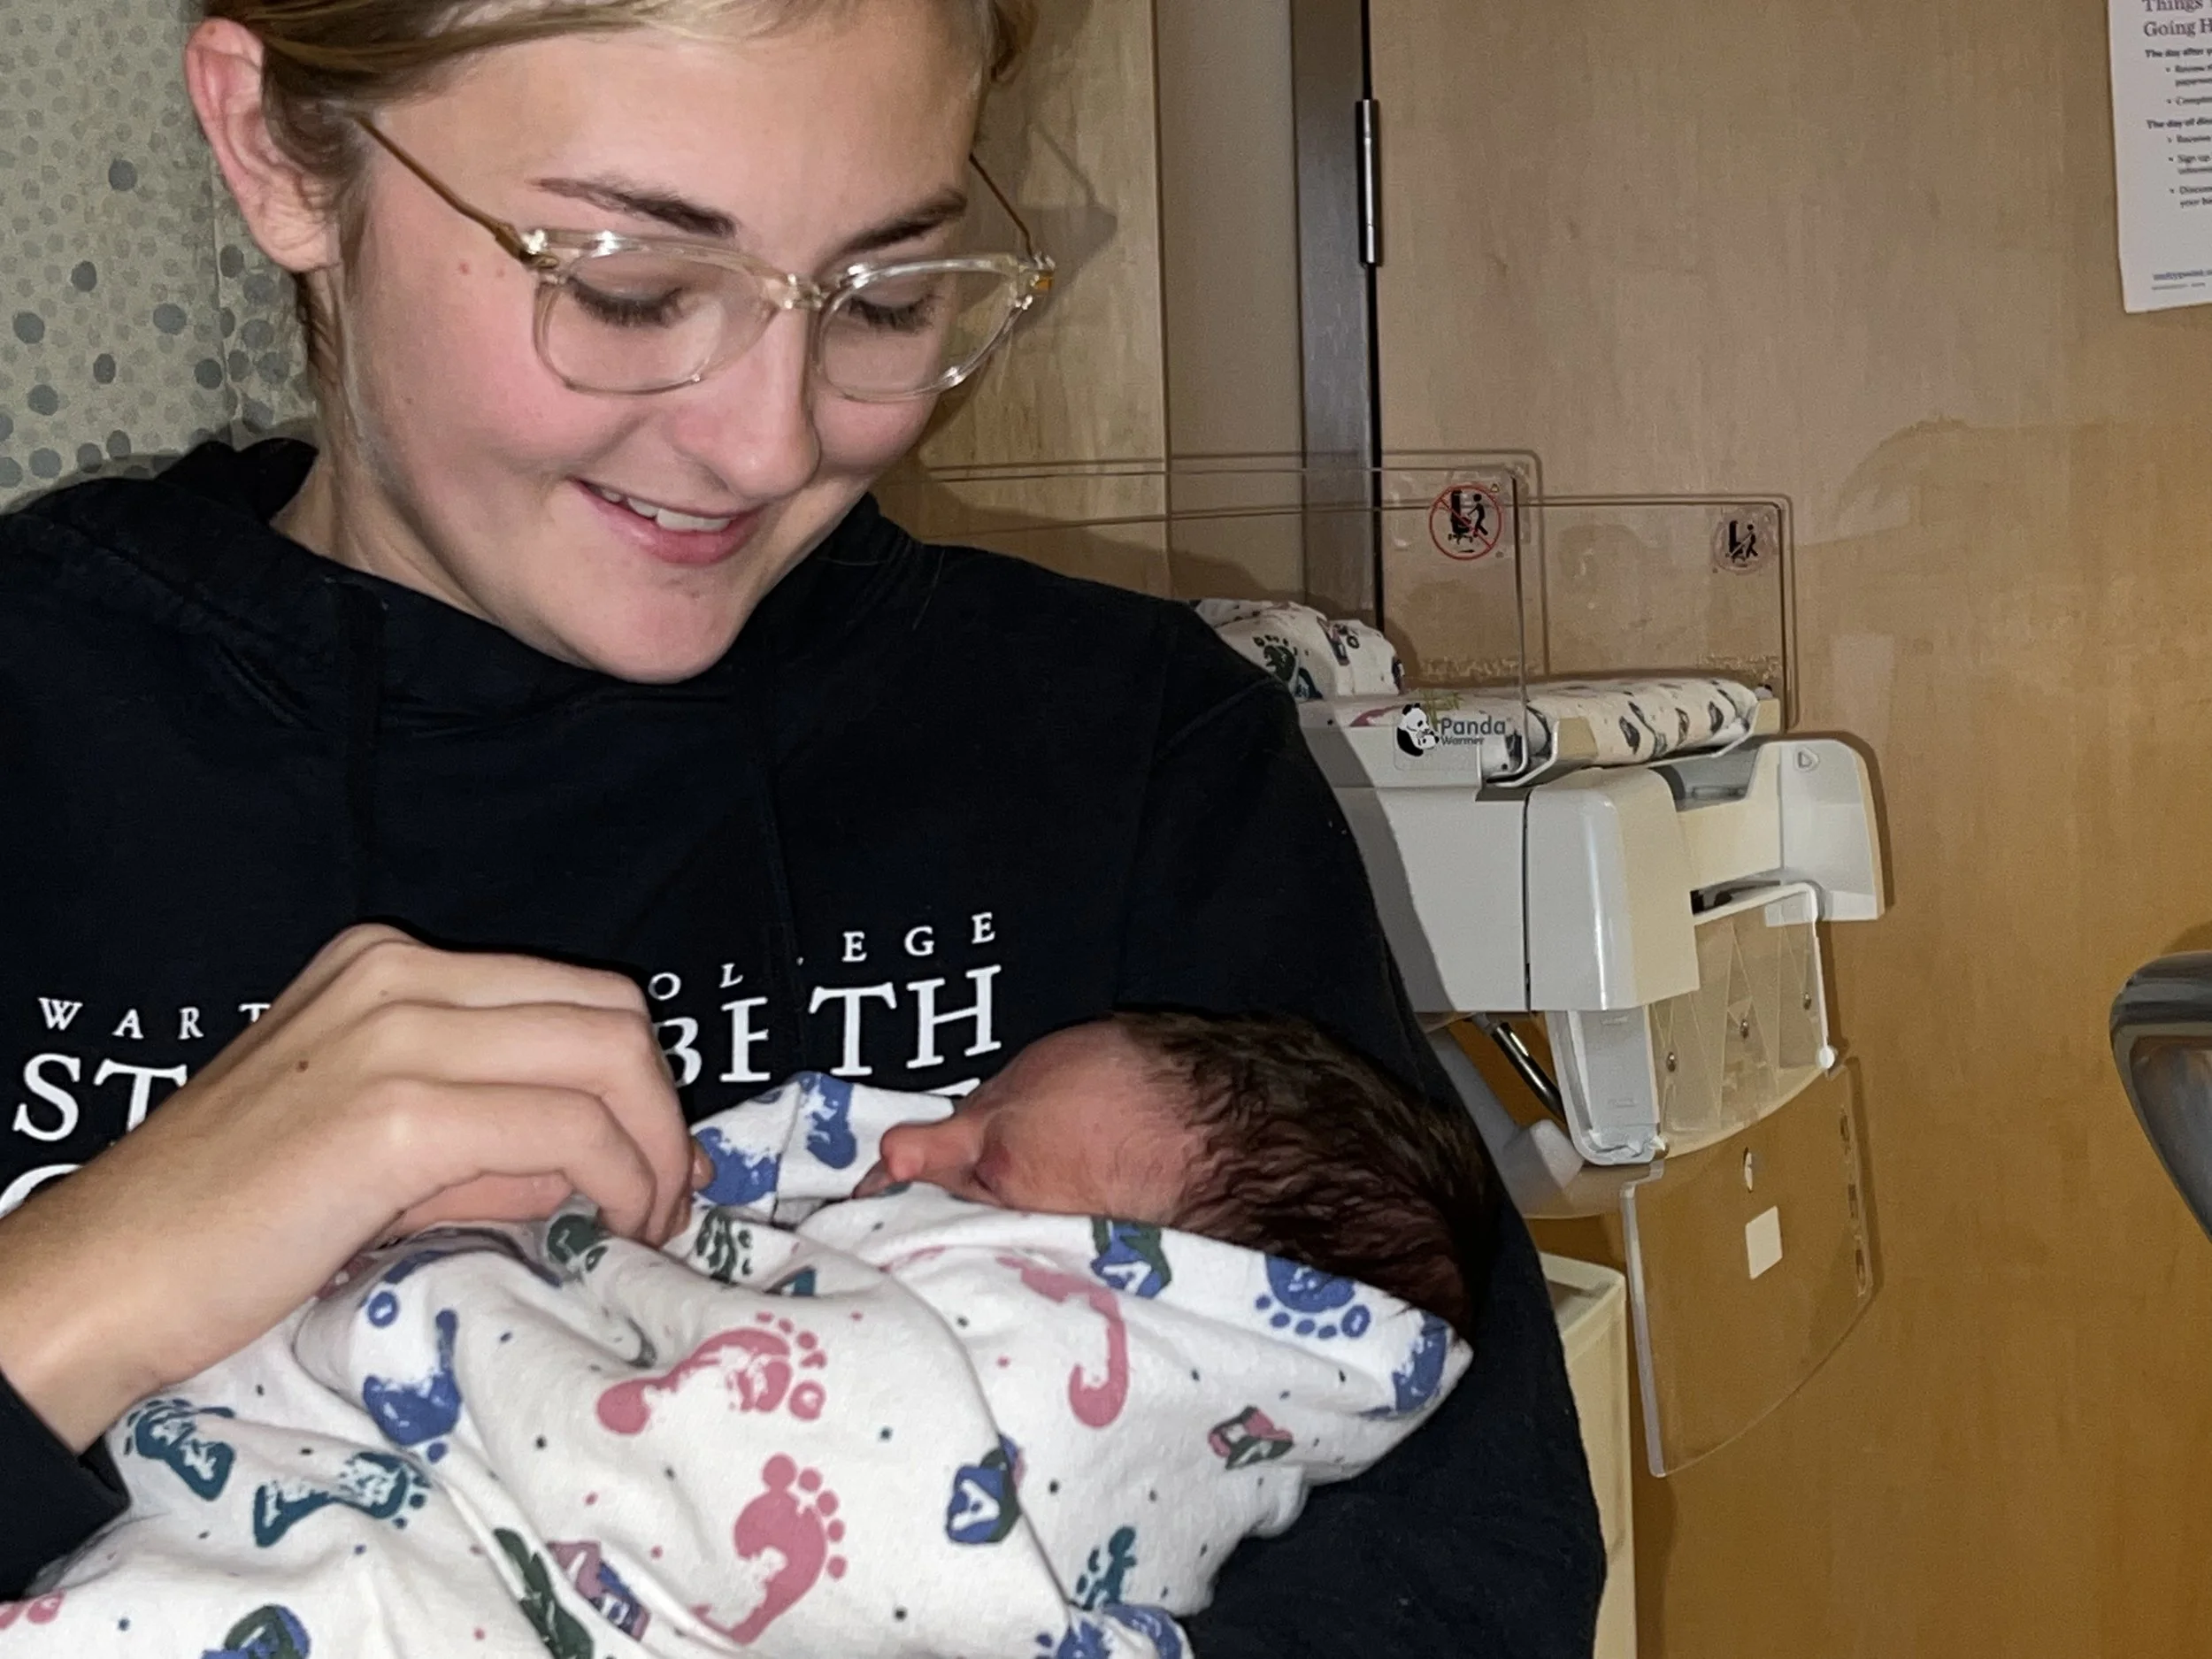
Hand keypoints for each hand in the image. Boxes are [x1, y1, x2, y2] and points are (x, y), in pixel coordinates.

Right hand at [0, 924, 698, 1450]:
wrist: (105, 1276)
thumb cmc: (230, 1221)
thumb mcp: (372, 1140)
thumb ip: (488, 1136)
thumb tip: (600, 1161)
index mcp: (389, 963)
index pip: (575, 993)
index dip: (641, 1078)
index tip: (658, 1157)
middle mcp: (399, 973)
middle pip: (611, 1012)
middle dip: (662, 1109)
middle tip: (666, 1195)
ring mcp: (397, 1033)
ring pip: (607, 1058)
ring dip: (652, 1150)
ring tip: (643, 1221)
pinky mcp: (397, 1114)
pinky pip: (566, 1131)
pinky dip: (615, 1180)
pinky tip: (602, 1228)